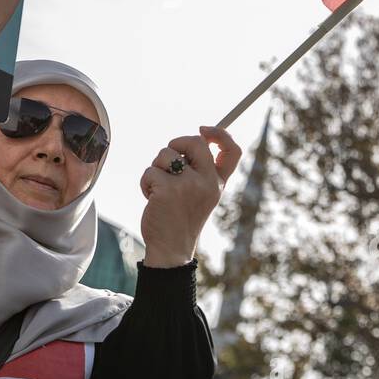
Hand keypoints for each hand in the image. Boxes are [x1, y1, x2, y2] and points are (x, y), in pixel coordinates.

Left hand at [139, 125, 241, 267]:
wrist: (171, 249)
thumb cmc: (182, 219)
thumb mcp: (202, 195)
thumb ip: (202, 171)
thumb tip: (197, 138)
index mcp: (218, 183)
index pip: (233, 150)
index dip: (221, 134)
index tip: (204, 129)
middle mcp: (207, 182)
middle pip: (195, 142)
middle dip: (176, 143)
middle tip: (168, 160)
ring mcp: (188, 185)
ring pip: (166, 154)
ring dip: (157, 168)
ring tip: (159, 189)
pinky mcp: (167, 189)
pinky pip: (150, 170)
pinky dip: (145, 182)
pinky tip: (151, 198)